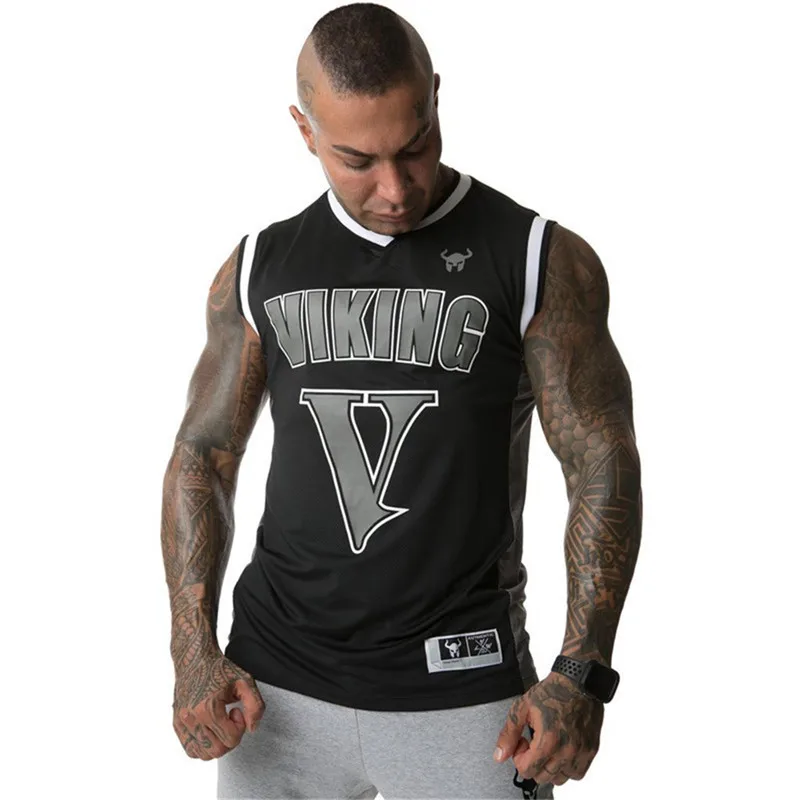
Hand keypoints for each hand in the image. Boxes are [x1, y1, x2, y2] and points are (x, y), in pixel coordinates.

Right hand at [172, 650, 265, 760]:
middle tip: (230, 719)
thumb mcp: (245, 681)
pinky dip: (203, 746)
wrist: (195, 658)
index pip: (230, 739)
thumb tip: (252, 729)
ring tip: (219, 723)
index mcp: (208, 708)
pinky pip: (190, 749)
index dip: (240, 727)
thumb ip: (255, 706)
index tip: (236, 711)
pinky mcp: (176, 724)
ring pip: (202, 754)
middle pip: (217, 751)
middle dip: (230, 739)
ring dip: (217, 744)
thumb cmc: (220, 669)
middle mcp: (191, 718)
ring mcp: (181, 722)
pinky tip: (210, 728)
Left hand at [494, 672, 603, 786]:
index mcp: (548, 740)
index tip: (523, 742)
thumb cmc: (552, 692)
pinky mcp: (591, 751)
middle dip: (533, 763)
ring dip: (550, 768)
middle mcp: (566, 750)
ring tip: (548, 747)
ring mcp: (581, 752)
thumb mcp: (522, 708)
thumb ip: (508, 734)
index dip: (519, 757)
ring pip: (560, 779)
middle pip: (542, 778)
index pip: (527, 771)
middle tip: (533, 743)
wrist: (577, 682)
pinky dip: (567, 768)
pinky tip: (561, 751)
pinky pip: (577, 774)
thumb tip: (500, 756)